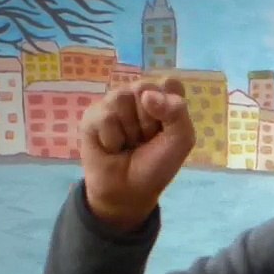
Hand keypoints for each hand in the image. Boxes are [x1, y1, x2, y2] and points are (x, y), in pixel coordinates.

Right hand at [80, 79, 193, 230]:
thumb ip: (177, 112)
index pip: (170, 83)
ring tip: (128, 143)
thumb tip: (147, 95)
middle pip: (144, 87)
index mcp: (163, 97)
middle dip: (149, 120)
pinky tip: (112, 147)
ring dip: (130, 130)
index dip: (170, 107)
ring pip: (121, 98)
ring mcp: (113, 103)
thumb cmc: (157, 164)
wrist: (129, 190)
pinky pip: (104, 117)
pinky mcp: (92, 115)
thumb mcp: (181, 140)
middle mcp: (138, 95)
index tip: (167, 127)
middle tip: (146, 139)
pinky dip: (112, 139)